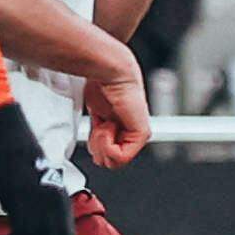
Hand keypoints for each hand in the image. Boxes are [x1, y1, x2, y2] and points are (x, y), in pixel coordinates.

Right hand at [84, 51, 151, 167]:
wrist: (109, 71)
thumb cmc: (101, 84)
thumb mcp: (95, 115)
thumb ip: (97, 134)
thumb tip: (92, 149)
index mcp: (122, 129)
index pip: (107, 156)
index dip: (95, 147)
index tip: (94, 128)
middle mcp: (132, 132)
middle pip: (109, 162)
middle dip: (98, 149)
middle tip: (99, 129)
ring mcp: (138, 134)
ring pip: (113, 163)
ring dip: (101, 145)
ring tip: (104, 125)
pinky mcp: (142, 133)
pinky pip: (120, 157)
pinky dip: (107, 144)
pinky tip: (108, 126)